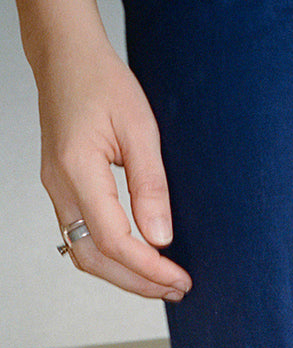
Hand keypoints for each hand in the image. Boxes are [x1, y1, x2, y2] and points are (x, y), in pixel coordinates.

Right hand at [37, 33, 191, 299]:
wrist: (66, 57)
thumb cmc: (101, 81)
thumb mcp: (140, 128)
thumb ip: (151, 185)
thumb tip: (161, 237)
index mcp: (78, 170)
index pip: (114, 241)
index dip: (149, 269)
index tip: (180, 279)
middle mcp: (60, 186)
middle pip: (95, 259)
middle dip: (138, 283)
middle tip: (177, 290)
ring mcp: (56, 190)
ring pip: (84, 254)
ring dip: (124, 276)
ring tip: (163, 282)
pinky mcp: (62, 190)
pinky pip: (82, 238)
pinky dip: (111, 258)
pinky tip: (140, 260)